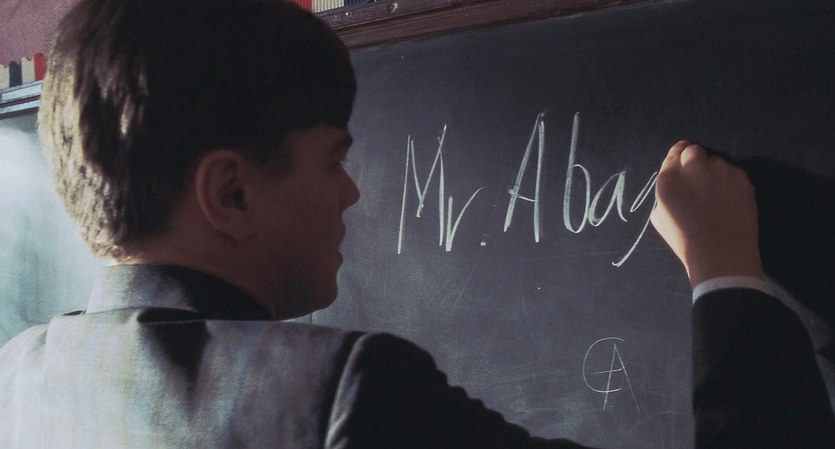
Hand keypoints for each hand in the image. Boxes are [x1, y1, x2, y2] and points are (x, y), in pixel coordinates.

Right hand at [650, 141, 763, 286]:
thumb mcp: (660, 218)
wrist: (721, 253)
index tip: (682, 165)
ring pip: (716, 162)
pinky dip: (730, 182)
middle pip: (694, 151)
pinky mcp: (741, 177)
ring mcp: (720, 170)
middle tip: (698, 182)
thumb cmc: (686, 240)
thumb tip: (676, 182)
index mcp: (669, 180)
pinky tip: (729, 201)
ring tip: (716, 196)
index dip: (678, 157)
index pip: (673, 153)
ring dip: (714, 173)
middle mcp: (694, 168)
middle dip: (695, 162)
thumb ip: (666, 192)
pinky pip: (733, 173)